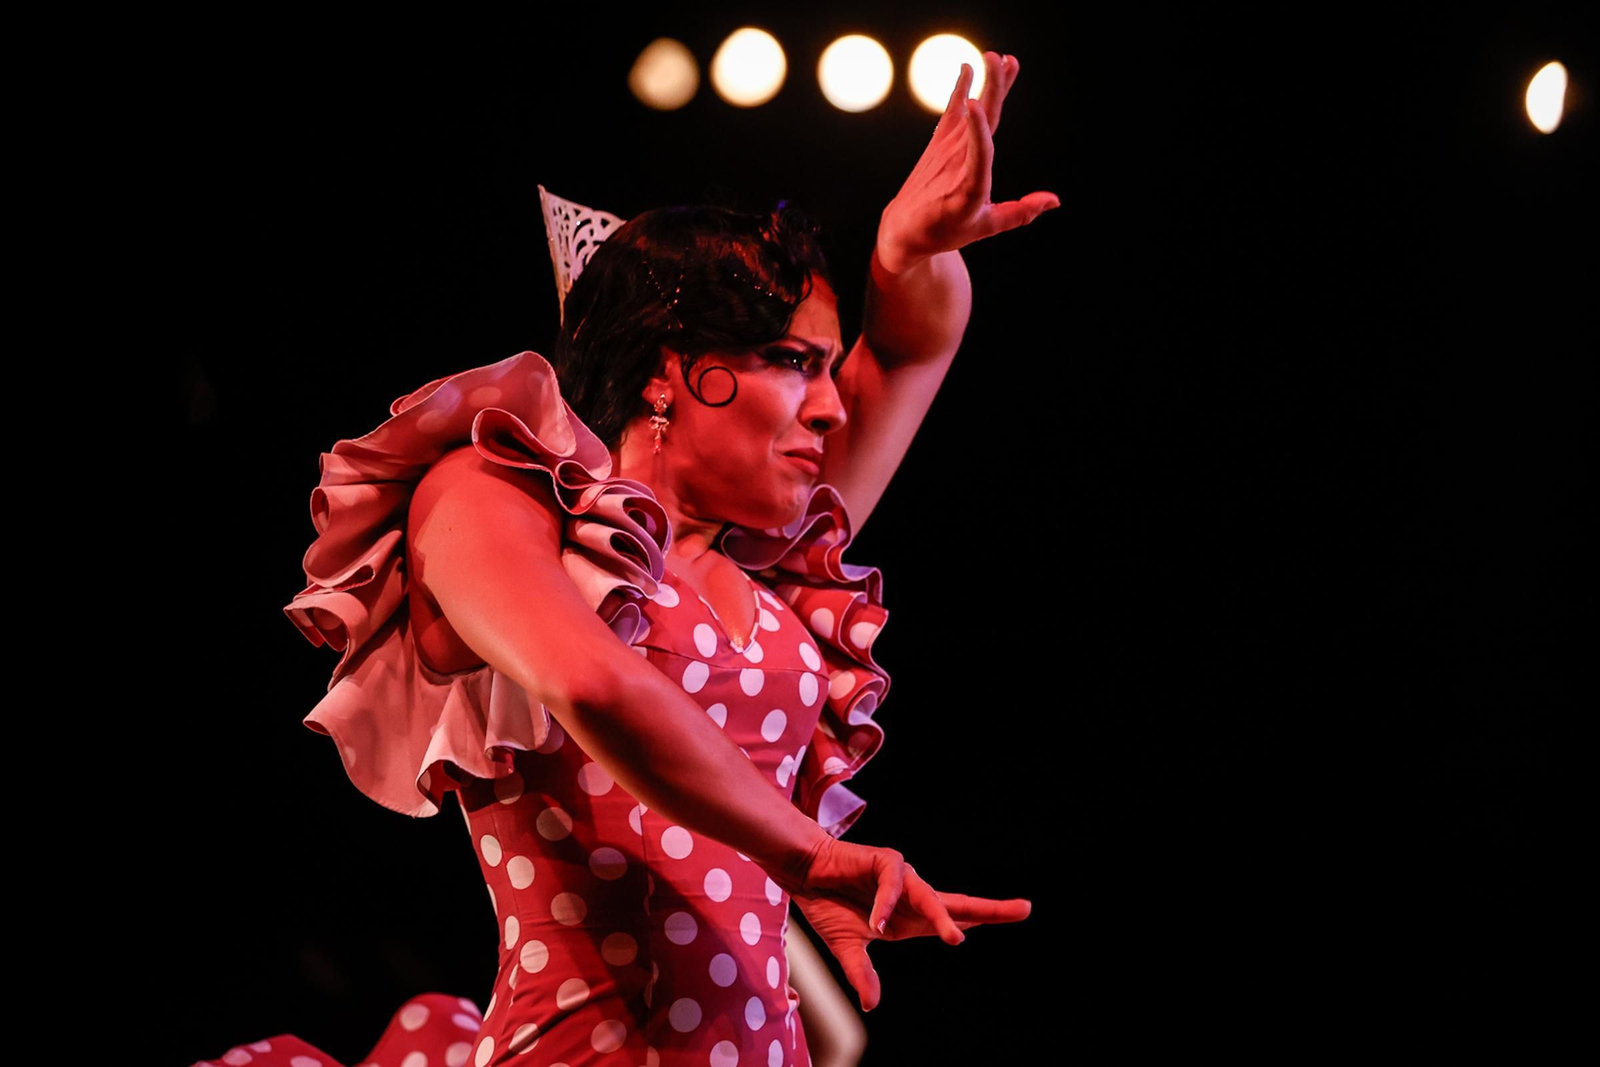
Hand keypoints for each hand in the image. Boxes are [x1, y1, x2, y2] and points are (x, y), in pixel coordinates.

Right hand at [785, 835, 1032, 1011]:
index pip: (954, 920)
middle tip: (1024, 910)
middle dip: (991, 909)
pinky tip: (876, 923)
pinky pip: (893, 882)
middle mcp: (913, 897)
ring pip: (930, 896)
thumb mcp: (848, 947)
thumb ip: (862, 973)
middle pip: (958, 904)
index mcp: (910, 918)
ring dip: (942, 917)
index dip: (982, 919)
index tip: (1016, 914)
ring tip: (955, 939)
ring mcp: (900, 877)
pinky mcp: (883, 861)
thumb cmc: (829, 905)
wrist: (804, 874)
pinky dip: (886, 903)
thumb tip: (871, 1005)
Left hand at [877, 51, 1060, 273]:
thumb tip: (1055, 200)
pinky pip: (950, 109)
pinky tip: (967, 68)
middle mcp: (957, 162)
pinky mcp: (939, 142)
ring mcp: (946, 149)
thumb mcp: (985, 227)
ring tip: (997, 58)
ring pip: (968, 109)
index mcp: (970, 187)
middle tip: (1001, 60)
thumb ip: (1020, 212)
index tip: (973, 103)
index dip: (976, 129)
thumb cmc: (947, 230)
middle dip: (991, 89)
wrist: (906, 228)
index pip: (977, 154)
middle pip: (977, 120)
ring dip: (985, 82)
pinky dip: (959, 88)